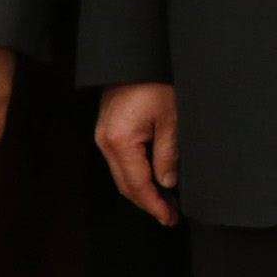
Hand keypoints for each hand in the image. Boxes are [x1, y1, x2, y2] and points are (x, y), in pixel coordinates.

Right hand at [95, 83, 180, 226]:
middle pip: (125, 184)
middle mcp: (105, 143)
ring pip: (122, 175)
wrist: (138, 58)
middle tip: (170, 217)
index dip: (154, 204)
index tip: (170, 218)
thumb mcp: (172, 118)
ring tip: (166, 203)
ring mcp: (104, 137)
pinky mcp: (109, 132)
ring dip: (143, 190)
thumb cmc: (158, 83)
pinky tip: (155, 180)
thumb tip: (168, 183)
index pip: (136, 184)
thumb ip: (169, 153)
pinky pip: (122, 162)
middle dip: (148, 202)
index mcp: (119, 141)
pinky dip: (138, 174)